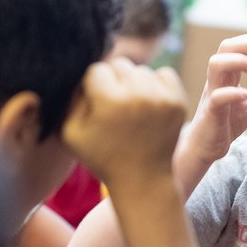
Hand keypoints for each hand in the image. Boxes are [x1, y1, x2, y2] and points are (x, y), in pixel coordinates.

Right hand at [63, 58, 186, 188]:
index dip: (92, 86)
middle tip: (114, 107)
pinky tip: (148, 105)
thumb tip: (79, 74)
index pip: (95, 70)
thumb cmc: (102, 157)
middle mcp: (136, 94)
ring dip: (134, 84)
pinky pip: (164, 74)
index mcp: (108, 101)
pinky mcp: (178, 101)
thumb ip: (68, 99)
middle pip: (120, 65)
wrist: (143, 180)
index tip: (96, 105)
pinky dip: (156, 85)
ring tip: (131, 109)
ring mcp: (161, 97)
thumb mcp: (70, 133)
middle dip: (114, 82)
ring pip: (141, 70)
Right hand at [176, 33, 246, 189]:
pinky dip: (233, 92)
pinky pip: (217, 97)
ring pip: (216, 64)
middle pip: (225, 48)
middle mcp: (217, 81)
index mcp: (225, 77)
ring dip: (239, 61)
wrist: (207, 148)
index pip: (233, 47)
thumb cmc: (224, 125)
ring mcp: (212, 95)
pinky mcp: (211, 113)